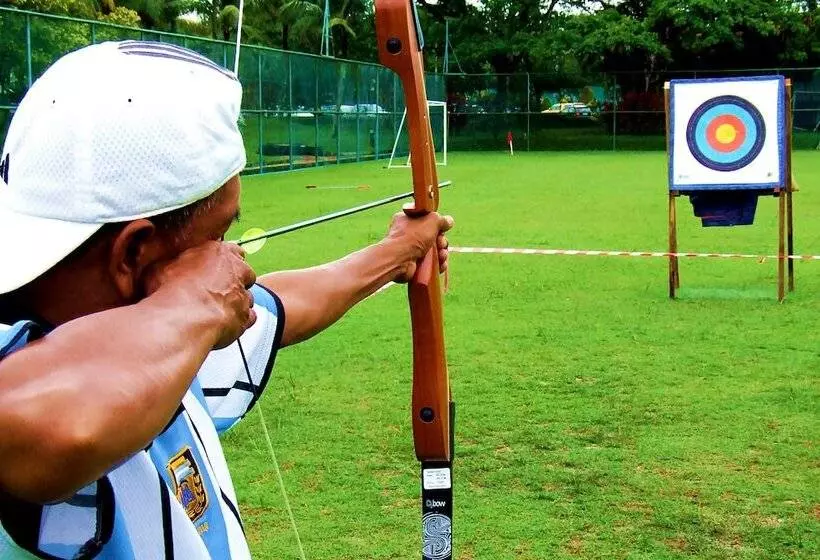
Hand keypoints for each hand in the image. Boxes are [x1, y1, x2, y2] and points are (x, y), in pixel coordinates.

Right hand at [143, 242, 257, 348]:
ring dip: (235, 302)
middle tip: (215, 290)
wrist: (185, 319)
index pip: (232, 250)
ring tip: (214, 311)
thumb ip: (171, 265)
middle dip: (234, 280)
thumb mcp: (160, 268)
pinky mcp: (245, 317)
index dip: (224, 261)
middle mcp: (237, 271)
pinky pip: (248, 318)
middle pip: (244, 272)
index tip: (215, 267)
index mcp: (218, 252)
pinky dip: (238, 321)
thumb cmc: (171, 290)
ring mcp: (243, 295)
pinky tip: (223, 324)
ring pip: (246, 296)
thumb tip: (163, 268)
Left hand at [387, 211, 453, 282]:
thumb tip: (449, 221)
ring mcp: (411, 250)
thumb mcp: (431, 221)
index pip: (427, 220)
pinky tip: (441, 264)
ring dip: (442, 253)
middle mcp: (408, 235)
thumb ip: (441, 219)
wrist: (399, 259)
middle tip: (440, 244)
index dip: (437, 225)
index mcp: (407, 220)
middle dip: (442, 241)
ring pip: (434, 251)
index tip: (441, 229)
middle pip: (433, 237)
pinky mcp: (415, 264)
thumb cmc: (412, 237)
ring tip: (441, 256)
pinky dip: (439, 264)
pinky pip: (431, 264)